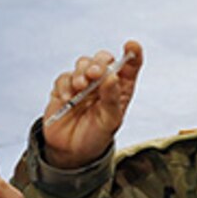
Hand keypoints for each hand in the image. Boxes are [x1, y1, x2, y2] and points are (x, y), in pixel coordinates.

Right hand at [40, 41, 140, 169]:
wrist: (71, 152)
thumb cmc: (96, 137)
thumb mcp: (110, 122)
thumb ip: (111, 99)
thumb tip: (111, 76)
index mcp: (120, 89)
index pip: (129, 66)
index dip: (133, 53)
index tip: (131, 45)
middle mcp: (102, 83)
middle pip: (103, 59)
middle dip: (99, 63)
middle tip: (94, 74)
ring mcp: (82, 84)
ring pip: (82, 63)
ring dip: (81, 73)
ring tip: (80, 88)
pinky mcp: (64, 88)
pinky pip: (64, 77)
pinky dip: (65, 85)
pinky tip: (68, 98)